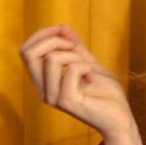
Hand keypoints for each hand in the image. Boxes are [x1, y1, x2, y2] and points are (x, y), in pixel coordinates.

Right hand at [19, 24, 138, 144]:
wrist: (119, 118)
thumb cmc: (105, 95)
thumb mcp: (88, 63)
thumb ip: (74, 47)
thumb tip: (62, 27)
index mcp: (44, 82)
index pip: (25, 51)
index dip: (41, 34)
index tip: (61, 31)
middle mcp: (43, 90)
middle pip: (28, 53)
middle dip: (53, 39)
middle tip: (75, 46)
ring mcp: (53, 97)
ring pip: (51, 59)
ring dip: (74, 55)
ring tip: (87, 67)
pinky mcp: (67, 101)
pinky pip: (71, 70)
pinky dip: (85, 67)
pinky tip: (92, 78)